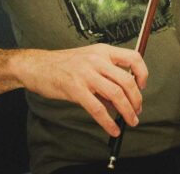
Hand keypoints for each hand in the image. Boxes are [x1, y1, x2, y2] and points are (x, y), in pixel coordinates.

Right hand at [16, 43, 147, 135]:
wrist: (36, 66)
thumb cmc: (63, 65)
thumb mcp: (88, 63)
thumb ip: (105, 78)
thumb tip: (121, 101)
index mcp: (103, 51)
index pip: (133, 57)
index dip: (143, 73)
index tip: (142, 86)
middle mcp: (97, 60)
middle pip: (127, 81)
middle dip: (136, 100)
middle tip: (138, 111)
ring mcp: (86, 74)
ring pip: (116, 95)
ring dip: (127, 112)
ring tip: (130, 121)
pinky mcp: (75, 89)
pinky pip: (98, 109)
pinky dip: (108, 122)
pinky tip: (112, 129)